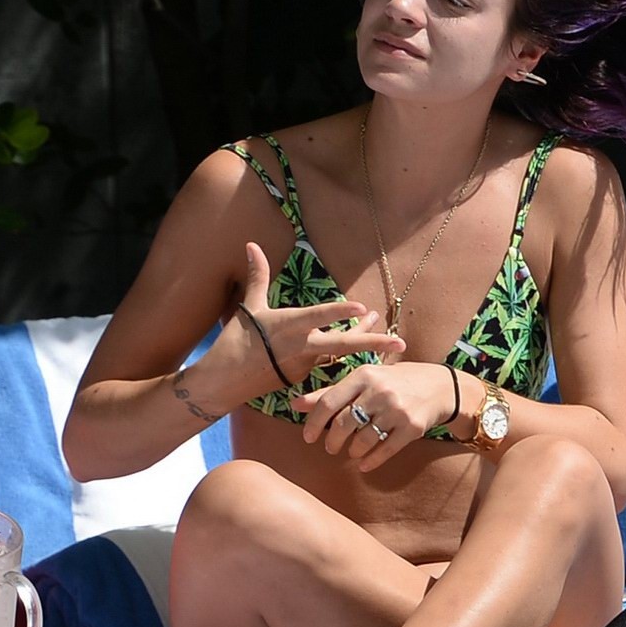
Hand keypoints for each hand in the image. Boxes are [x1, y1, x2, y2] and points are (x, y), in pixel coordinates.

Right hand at [216, 242, 402, 397]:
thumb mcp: (250, 307)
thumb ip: (258, 276)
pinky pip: (328, 362)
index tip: (361, 307)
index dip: (339, 312)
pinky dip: (345, 354)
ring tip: (391, 338)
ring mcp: (305, 364)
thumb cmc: (236, 340)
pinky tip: (364, 346)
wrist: (224, 382)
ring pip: (341, 352)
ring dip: (365, 343)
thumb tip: (251, 244)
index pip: (318, 317)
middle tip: (401, 343)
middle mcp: (301, 346)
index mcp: (288, 326)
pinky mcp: (304, 376)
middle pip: (343, 345)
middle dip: (374, 343)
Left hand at [292, 360, 457, 471]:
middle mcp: (379, 391)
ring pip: (363, 440)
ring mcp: (397, 410)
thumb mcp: (364, 380)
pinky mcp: (412, 427)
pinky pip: (385, 451)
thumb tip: (295, 404)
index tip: (307, 437)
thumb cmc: (394, 381)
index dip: (314, 423)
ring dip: (352, 451)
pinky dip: (370, 461)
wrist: (440, 386)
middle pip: (343, 423)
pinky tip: (364, 464)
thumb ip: (330, 392)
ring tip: (351, 451)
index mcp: (364, 375)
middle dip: (332, 441)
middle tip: (330, 448)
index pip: (328, 401)